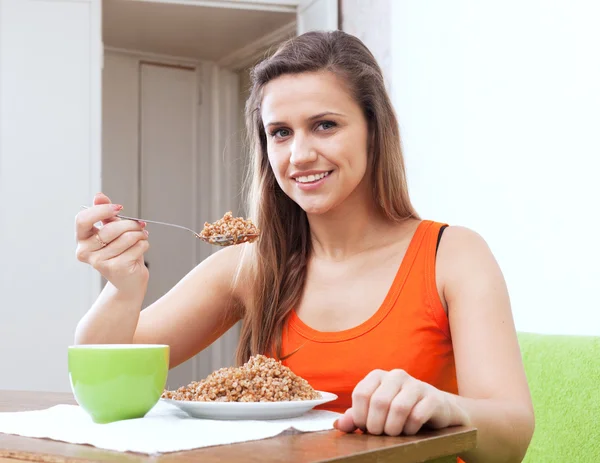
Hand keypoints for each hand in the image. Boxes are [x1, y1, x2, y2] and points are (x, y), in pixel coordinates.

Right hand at [75, 193, 149, 292]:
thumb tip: (99, 196)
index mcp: (81, 239)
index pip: (82, 219)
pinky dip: (144, 244)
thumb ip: (104, 213)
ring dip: (140, 234)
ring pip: (127, 237)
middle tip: (140, 224)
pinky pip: (137, 247)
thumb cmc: (120, 252)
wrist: (128, 280)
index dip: (101, 210)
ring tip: (142, 236)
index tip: (118, 208)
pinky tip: (141, 247)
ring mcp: (100, 262)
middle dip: (130, 224)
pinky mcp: (117, 268)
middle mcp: (85, 252)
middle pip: (110, 228)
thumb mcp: (111, 230)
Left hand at [334, 369, 469, 435]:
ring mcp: (416, 384)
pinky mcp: (433, 397)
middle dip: (376, 425)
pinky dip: (410, 429)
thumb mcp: (374, 413)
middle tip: (380, 434)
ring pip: (398, 408)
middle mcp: (396, 375)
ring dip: (393, 428)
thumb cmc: (398, 411)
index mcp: (378, 376)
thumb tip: (337, 425)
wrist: (435, 409)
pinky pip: (417, 415)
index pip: (361, 394)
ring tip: (393, 433)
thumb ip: (356, 417)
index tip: (365, 427)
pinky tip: (409, 430)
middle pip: (379, 402)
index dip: (360, 416)